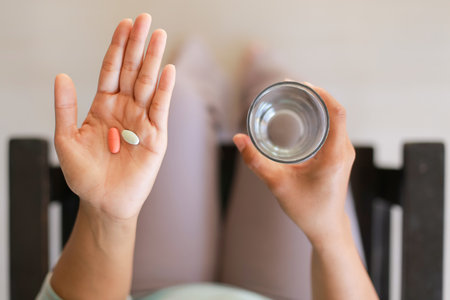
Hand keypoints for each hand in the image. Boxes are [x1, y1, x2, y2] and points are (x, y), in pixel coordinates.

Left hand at [54, 14, 174, 220]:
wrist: (104, 202)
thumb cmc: (85, 175)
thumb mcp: (66, 139)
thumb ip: (65, 108)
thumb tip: (61, 76)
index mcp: (103, 106)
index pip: (111, 70)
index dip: (117, 47)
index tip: (123, 24)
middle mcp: (125, 109)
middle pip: (132, 70)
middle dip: (138, 45)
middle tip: (144, 19)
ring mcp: (142, 121)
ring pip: (148, 84)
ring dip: (153, 60)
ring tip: (157, 35)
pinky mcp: (157, 136)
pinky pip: (160, 109)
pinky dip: (164, 90)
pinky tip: (167, 70)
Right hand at [233, 83, 354, 244]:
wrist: (325, 227)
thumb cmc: (306, 209)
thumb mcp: (277, 184)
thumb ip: (256, 161)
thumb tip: (239, 139)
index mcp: (334, 154)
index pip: (336, 112)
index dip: (321, 94)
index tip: (301, 86)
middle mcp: (343, 150)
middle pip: (335, 112)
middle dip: (314, 97)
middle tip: (291, 90)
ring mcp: (344, 153)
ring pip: (335, 120)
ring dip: (317, 107)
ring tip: (295, 99)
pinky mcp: (339, 156)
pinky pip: (333, 129)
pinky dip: (319, 118)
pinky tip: (303, 117)